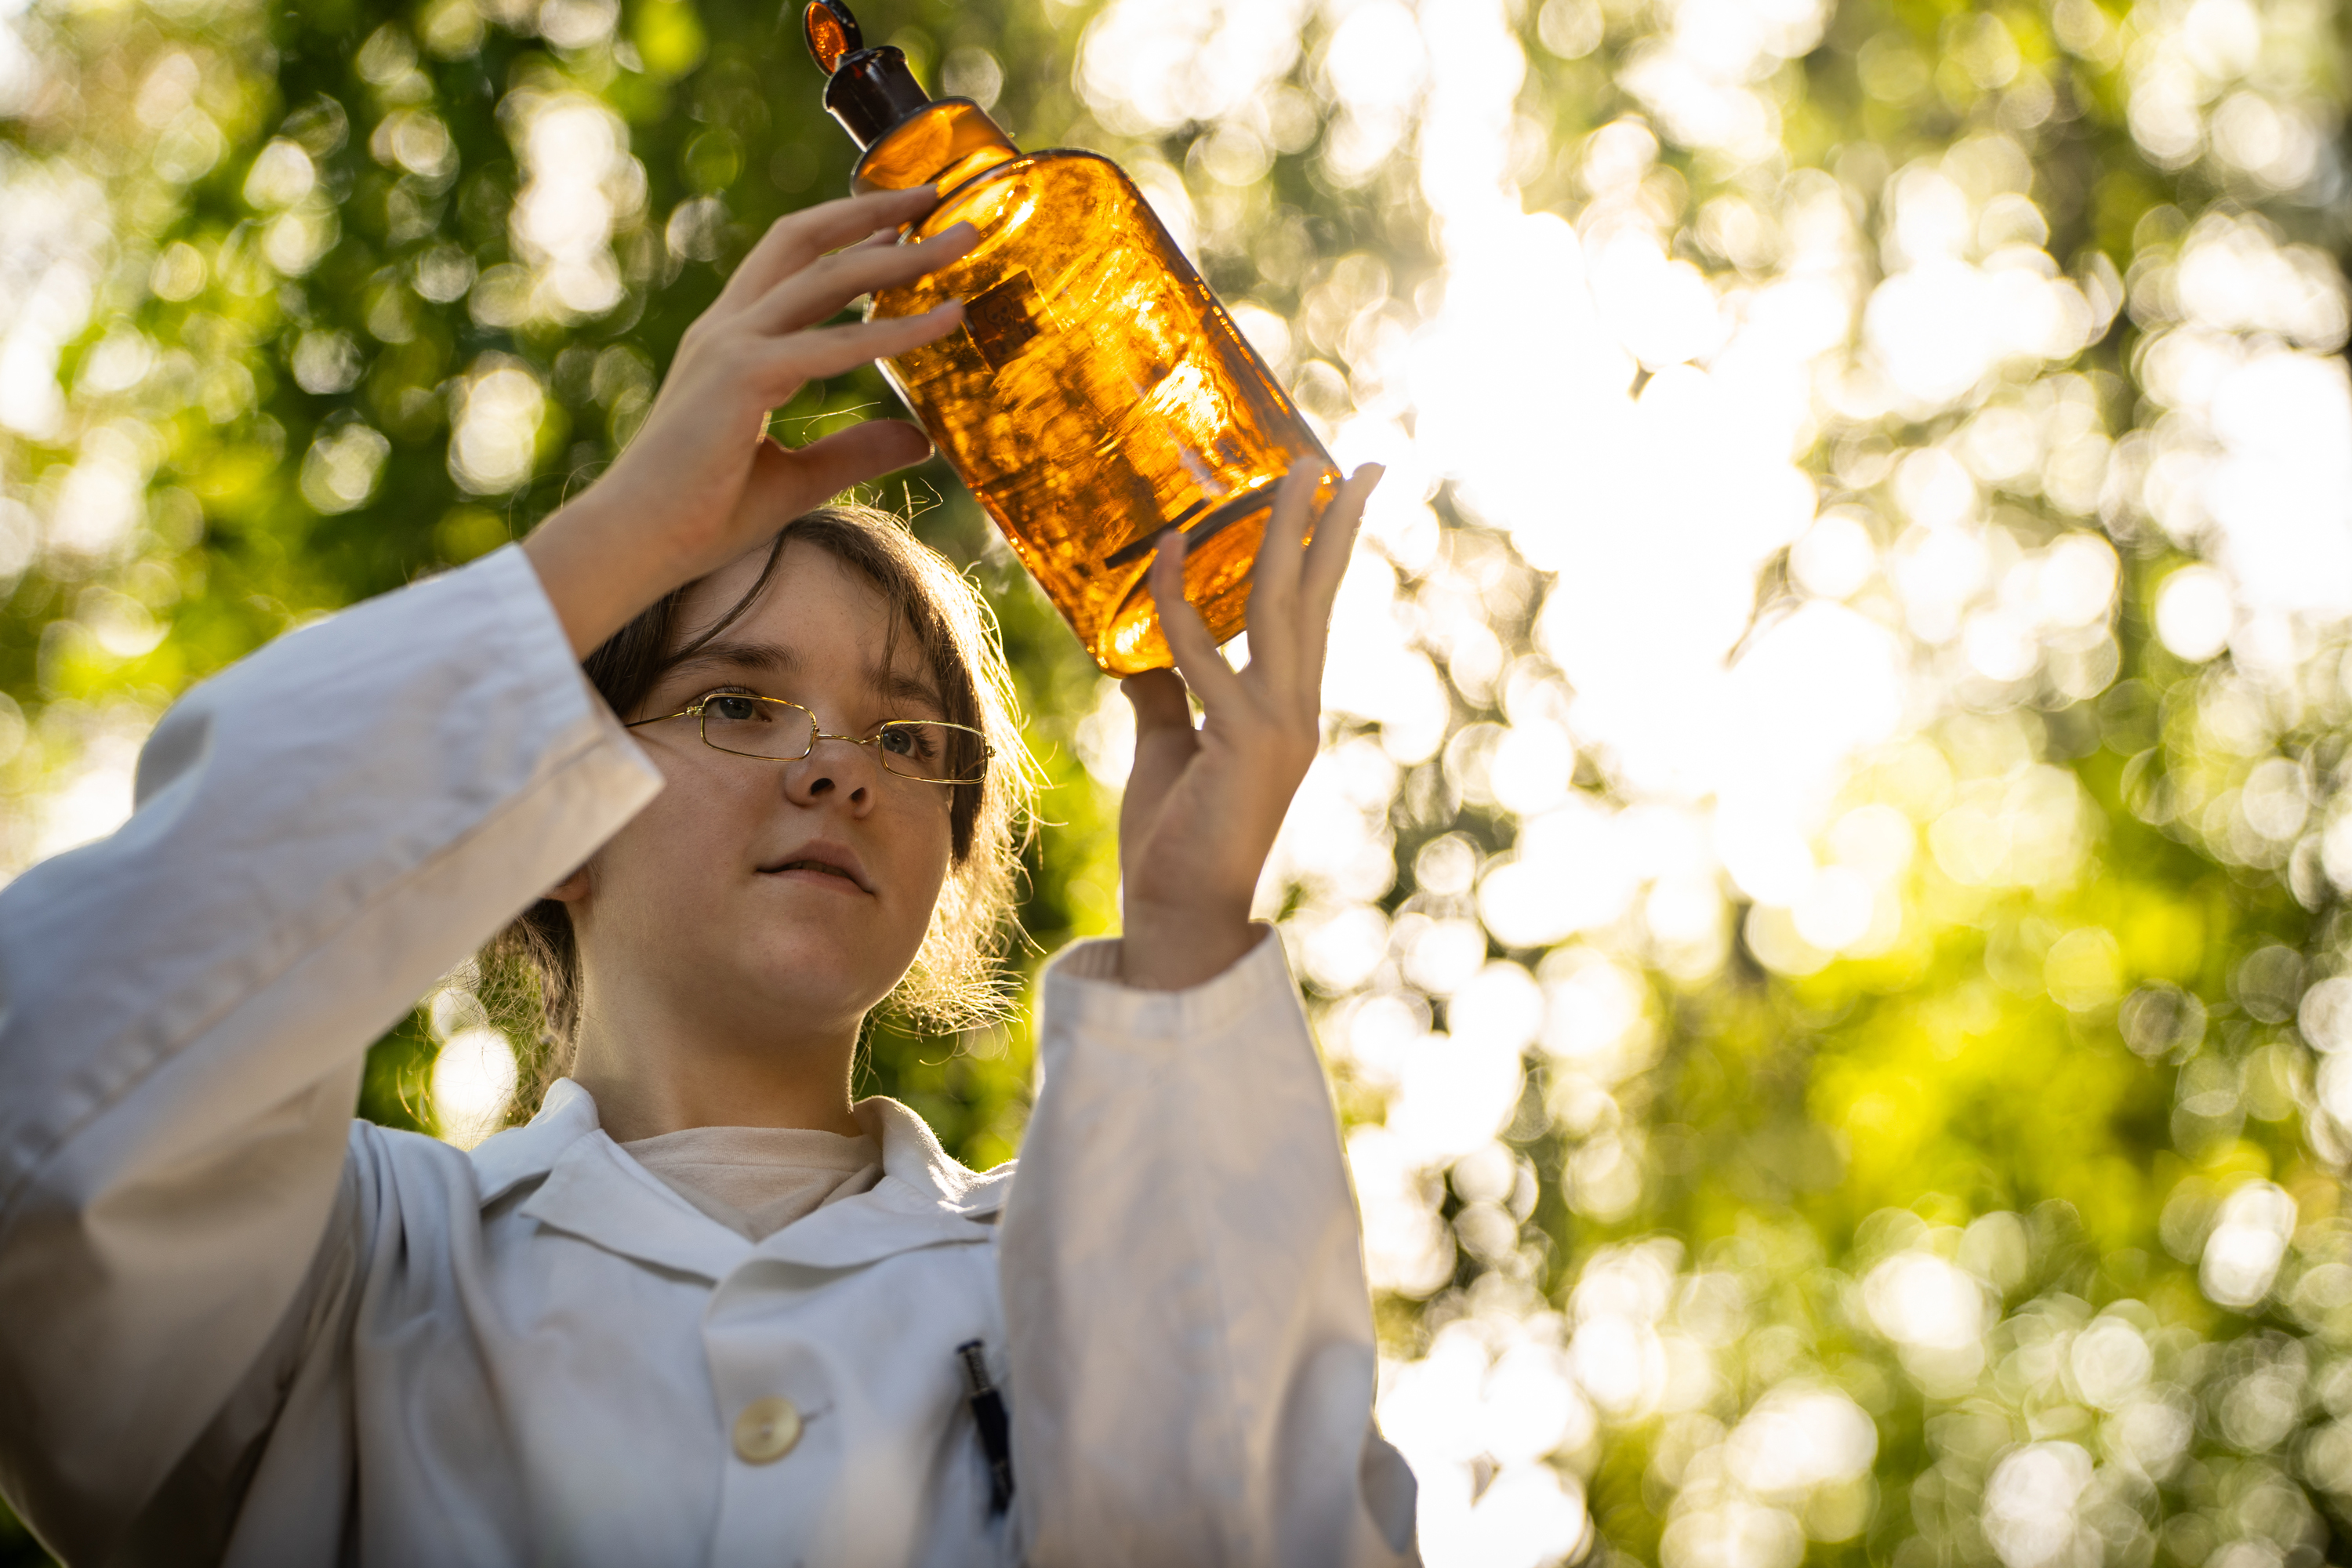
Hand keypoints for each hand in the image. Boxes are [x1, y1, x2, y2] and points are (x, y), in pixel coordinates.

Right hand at [524, 187, 976, 654]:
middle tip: (941, 194)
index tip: (904, 222)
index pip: (792, 262)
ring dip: (903, 253)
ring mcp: (731, 346)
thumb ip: (855, 451)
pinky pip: (835, 343)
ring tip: (966, 238)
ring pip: (830, 277)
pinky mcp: (742, 378)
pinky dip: (897, 329)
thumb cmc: (701, 517)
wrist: (635, 546)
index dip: (848, 232)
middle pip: (807, 240)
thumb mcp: (798, 479)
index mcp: (730, 342)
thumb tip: (919, 437)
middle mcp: (728, 329)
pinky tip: (948, 318)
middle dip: (875, 210)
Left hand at [1116, 465, 1383, 990]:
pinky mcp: (1246, 741)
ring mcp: (1279, 724)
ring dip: (1289, 534)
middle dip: (1334, 525)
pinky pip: (1206, 655)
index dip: (1324, 553)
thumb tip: (1141, 657)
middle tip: (1345, 460)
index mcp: (1285, 710)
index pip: (1310, 614)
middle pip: (1318, 597)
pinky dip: (1182, 603)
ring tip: (1296, 474)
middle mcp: (1296, 710)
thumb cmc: (1174, 842)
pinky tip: (1165, 554)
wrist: (1179, 917)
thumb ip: (1166, 697)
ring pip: (1284, 608)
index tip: (1341, 493)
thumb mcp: (1169, 751)